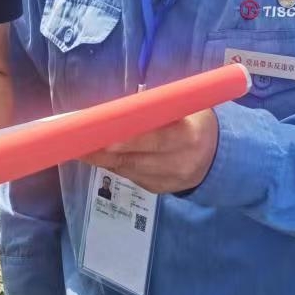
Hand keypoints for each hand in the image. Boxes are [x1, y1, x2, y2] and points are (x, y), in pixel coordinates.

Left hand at [83, 108, 217, 194]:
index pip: (155, 139)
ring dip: (100, 159)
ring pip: (128, 170)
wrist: (219, 156)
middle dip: (102, 150)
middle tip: (74, 141)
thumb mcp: (186, 105)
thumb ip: (158, 104)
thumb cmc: (196, 120)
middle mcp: (180, 163)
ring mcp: (169, 181)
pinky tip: (96, 155)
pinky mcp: (159, 189)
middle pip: (135, 158)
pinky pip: (131, 176)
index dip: (128, 140)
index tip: (103, 137)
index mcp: (190, 136)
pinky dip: (112, 165)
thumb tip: (121, 104)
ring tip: (76, 146)